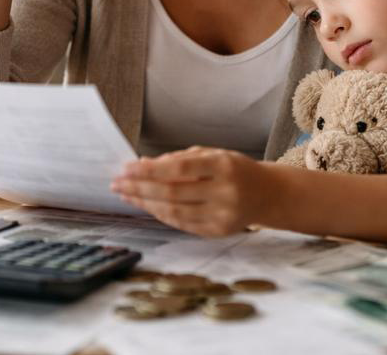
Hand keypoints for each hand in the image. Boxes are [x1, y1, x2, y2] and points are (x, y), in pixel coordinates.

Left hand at [111, 146, 268, 235]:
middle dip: (140, 187)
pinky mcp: (218, 232)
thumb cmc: (235, 169)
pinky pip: (182, 224)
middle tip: (118, 182)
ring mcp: (223, 216)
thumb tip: (142, 164)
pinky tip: (146, 205)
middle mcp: (225, 192)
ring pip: (174, 212)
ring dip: (145, 203)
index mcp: (223, 166)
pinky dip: (160, 214)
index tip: (126, 167)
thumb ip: (178, 159)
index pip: (179, 169)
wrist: (268, 194)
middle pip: (172, 193)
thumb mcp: (212, 154)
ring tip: (126, 194)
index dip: (149, 170)